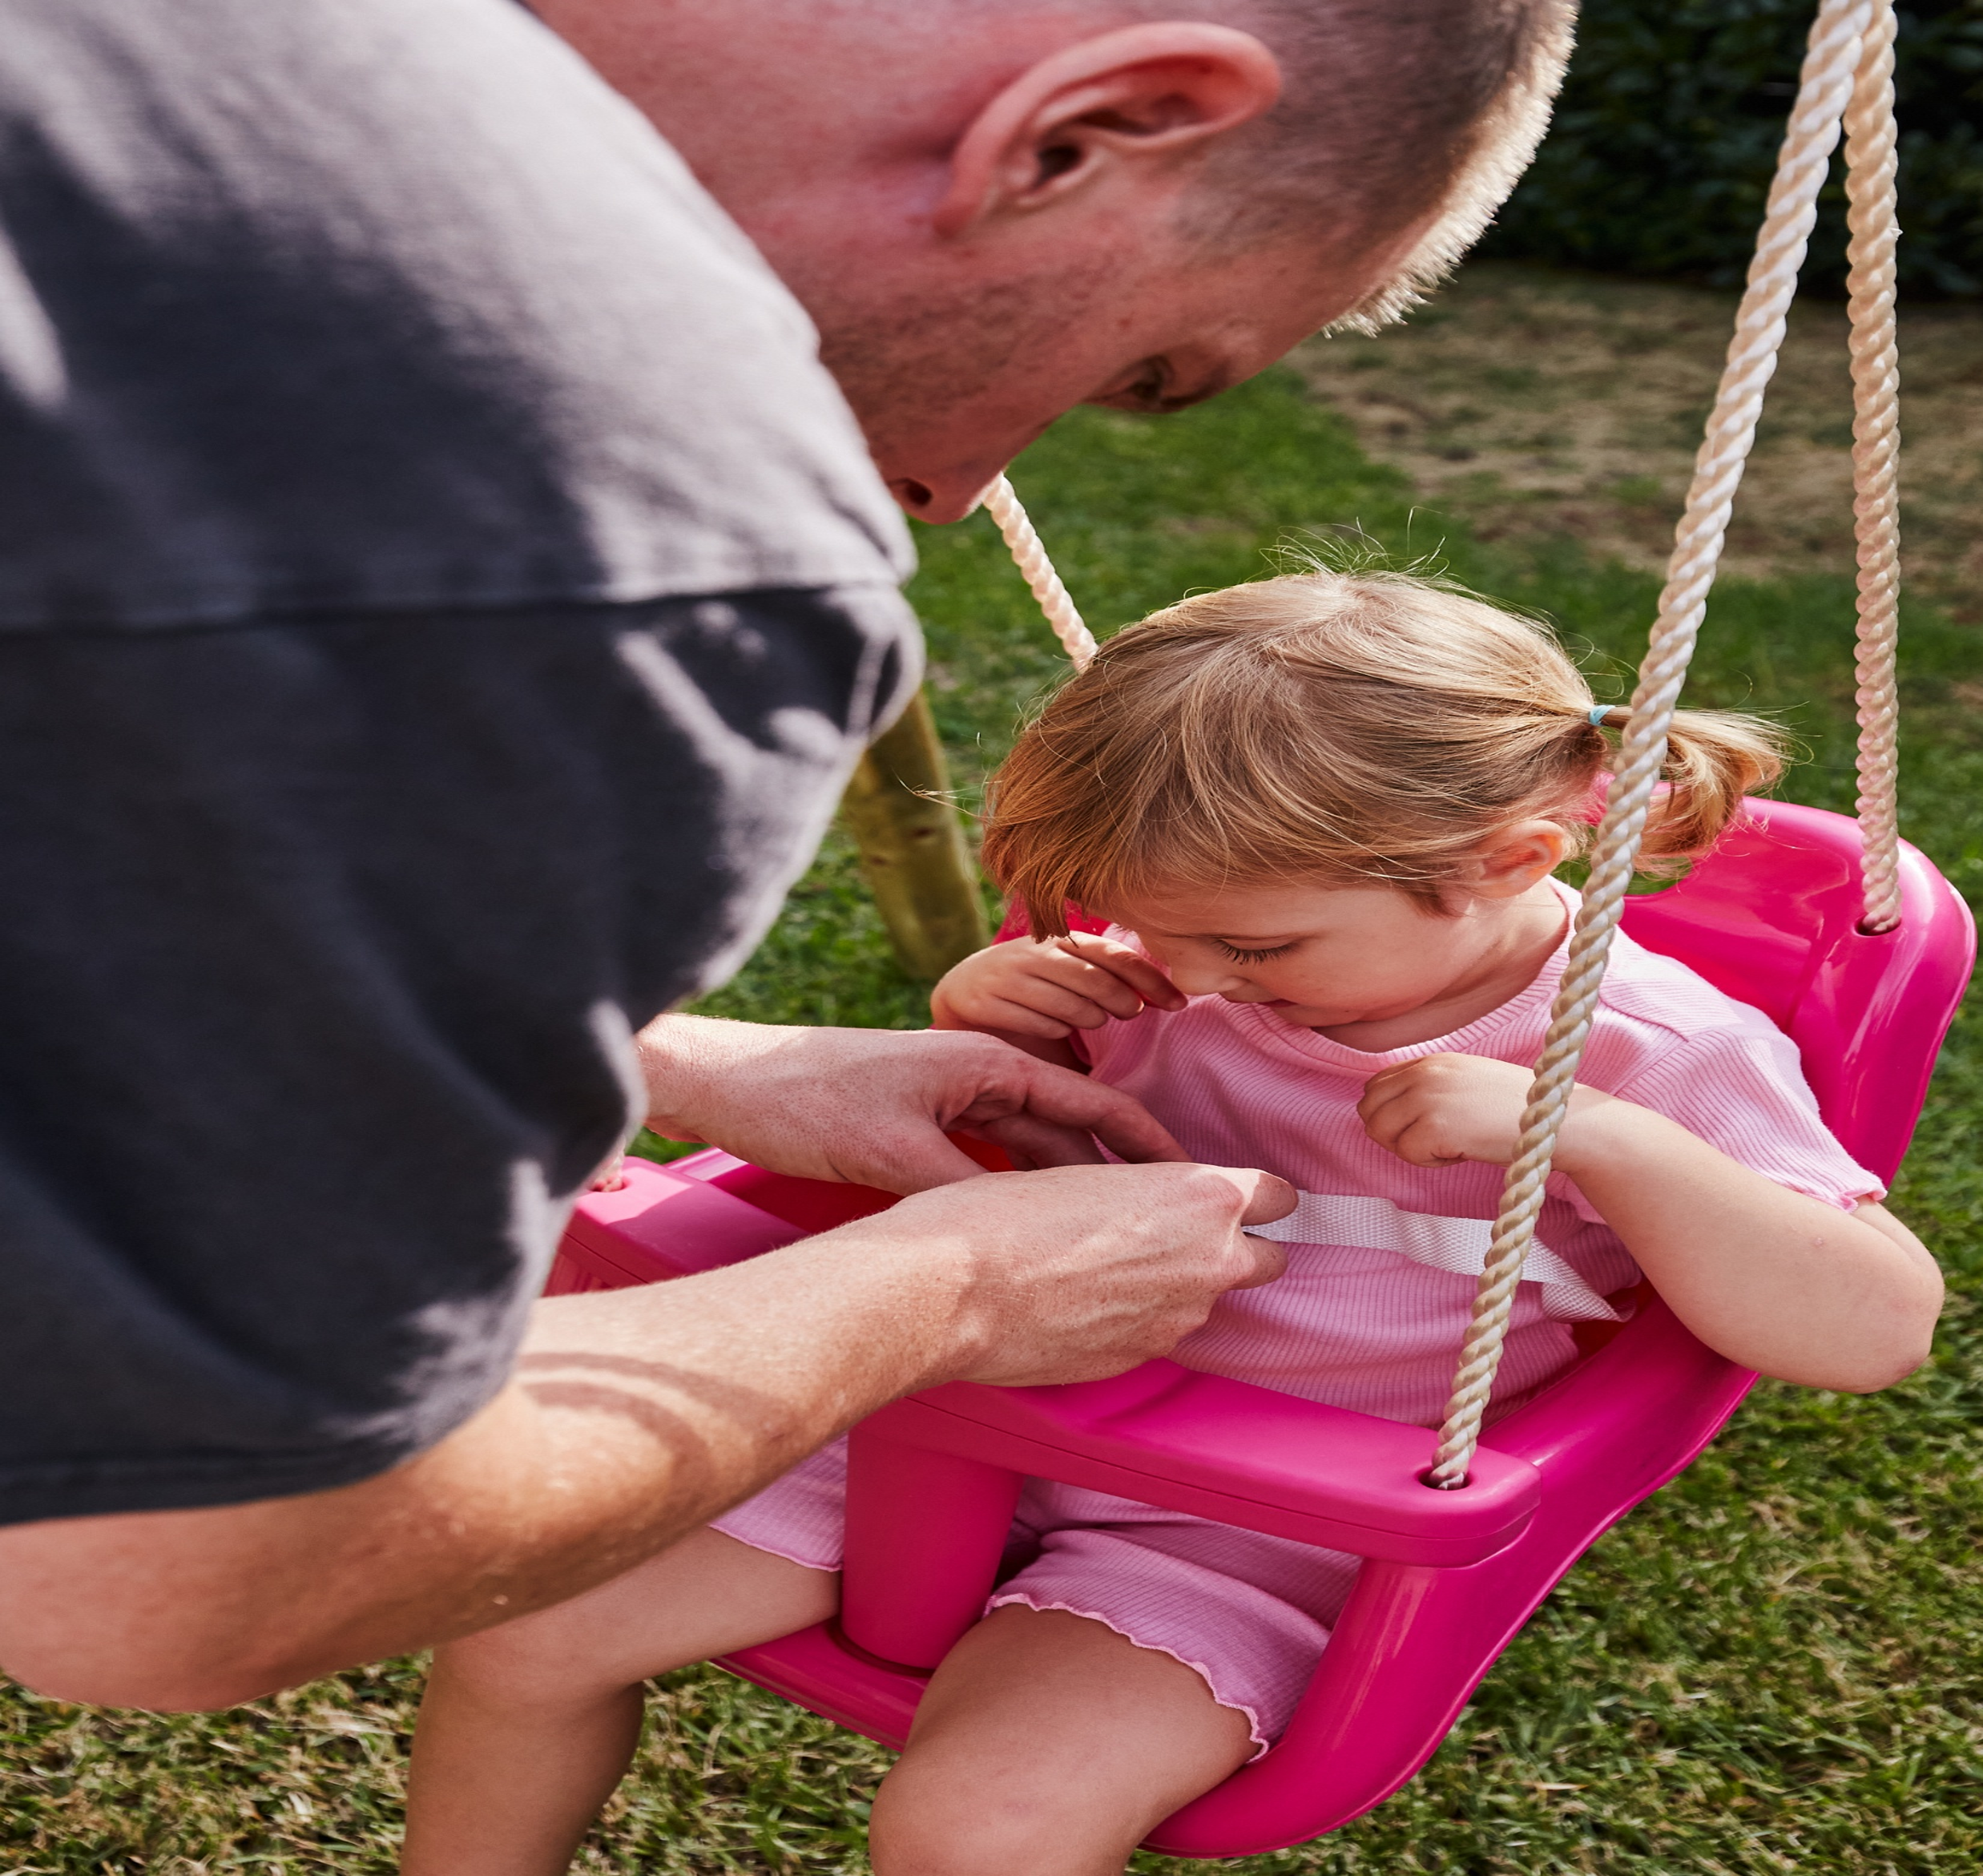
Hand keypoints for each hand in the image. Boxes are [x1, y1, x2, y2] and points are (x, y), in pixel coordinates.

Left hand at [637, 1014, 1190, 1190]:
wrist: (727, 1082)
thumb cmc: (805, 1100)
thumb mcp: (894, 1151)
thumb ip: (967, 1184)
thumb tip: (1029, 1224)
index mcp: (985, 1063)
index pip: (1090, 1102)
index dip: (1146, 1141)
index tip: (1193, 1178)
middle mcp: (976, 1075)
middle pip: (1067, 1129)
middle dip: (1116, 1172)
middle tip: (1164, 1224)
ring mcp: (947, 1100)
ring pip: (1028, 1149)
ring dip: (1068, 1187)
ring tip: (1113, 1237)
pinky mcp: (917, 1125)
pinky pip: (989, 1162)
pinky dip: (1018, 1192)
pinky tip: (1033, 1230)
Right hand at [834, 1159, 1296, 1385]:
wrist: (950, 1291)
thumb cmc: (1003, 1212)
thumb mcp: (1086, 1173)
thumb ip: (1149, 1194)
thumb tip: (1160, 1205)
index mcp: (1203, 1196)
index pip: (1279, 1197)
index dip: (1251, 1196)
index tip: (1228, 1198)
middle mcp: (1210, 1262)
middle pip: (1267, 1259)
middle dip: (1232, 1248)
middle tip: (1172, 1235)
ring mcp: (1178, 1320)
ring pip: (1206, 1299)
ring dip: (1176, 1285)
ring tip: (1105, 1267)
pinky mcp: (1141, 1361)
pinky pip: (1157, 1333)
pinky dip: (1134, 1318)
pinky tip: (1082, 1303)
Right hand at [931, 934, 1184, 1039]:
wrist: (961, 995)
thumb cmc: (1031, 993)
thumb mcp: (1069, 979)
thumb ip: (1107, 985)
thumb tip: (1168, 1001)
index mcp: (1060, 939)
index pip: (1116, 955)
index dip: (1152, 980)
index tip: (1179, 1004)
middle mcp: (1034, 951)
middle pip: (1098, 981)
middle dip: (1124, 1004)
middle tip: (1129, 1015)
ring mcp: (1008, 974)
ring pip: (1072, 1008)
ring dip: (1088, 1022)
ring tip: (1083, 1023)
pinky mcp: (986, 1000)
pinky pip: (1041, 1026)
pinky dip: (1054, 1034)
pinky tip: (1049, 1031)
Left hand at [1357, 1052, 1616, 1167]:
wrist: (1559, 1121)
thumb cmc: (1515, 1109)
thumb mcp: (1465, 1083)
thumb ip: (1426, 1088)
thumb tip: (1378, 1113)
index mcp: (1430, 1061)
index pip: (1374, 1087)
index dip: (1391, 1114)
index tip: (1425, 1127)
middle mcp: (1424, 1073)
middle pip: (1368, 1110)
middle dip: (1393, 1133)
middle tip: (1435, 1141)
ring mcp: (1427, 1098)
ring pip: (1381, 1133)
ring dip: (1411, 1148)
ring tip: (1451, 1145)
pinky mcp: (1435, 1126)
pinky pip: (1407, 1154)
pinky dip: (1431, 1162)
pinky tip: (1461, 1153)